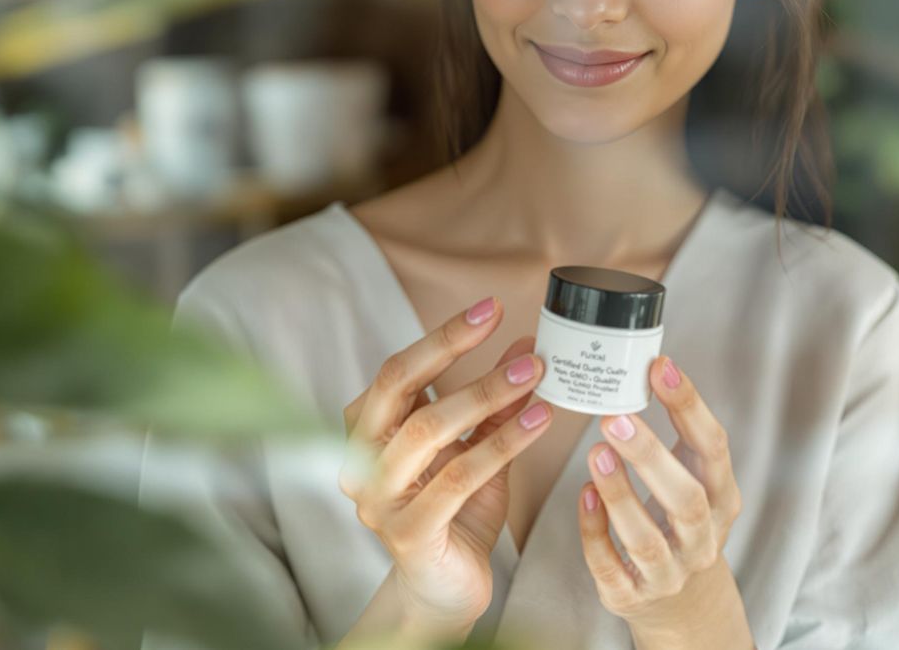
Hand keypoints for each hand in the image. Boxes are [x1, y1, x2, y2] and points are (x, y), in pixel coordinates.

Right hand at [339, 297, 553, 634]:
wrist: (444, 590)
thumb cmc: (455, 512)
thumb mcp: (477, 448)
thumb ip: (495, 404)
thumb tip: (526, 347)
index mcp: (368, 430)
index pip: (398, 370)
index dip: (443, 336)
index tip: (490, 307)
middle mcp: (361, 460)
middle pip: (398, 387)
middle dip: (452, 348)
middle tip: (507, 326)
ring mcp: (378, 498)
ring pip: (429, 430)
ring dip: (486, 394)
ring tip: (536, 373)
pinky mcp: (407, 532)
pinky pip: (458, 476)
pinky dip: (502, 444)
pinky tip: (538, 421)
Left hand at [576, 355, 752, 645]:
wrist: (682, 600)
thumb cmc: (680, 517)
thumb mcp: (693, 474)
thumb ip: (678, 431)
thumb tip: (651, 364)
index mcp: (722, 496)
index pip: (715, 448)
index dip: (689, 406)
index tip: (659, 366)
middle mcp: (703, 538)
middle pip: (687, 500)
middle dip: (651, 458)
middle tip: (613, 417)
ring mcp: (669, 571)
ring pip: (646, 539)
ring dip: (621, 495)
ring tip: (594, 452)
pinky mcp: (631, 595)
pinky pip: (610, 567)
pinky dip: (595, 532)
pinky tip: (583, 496)